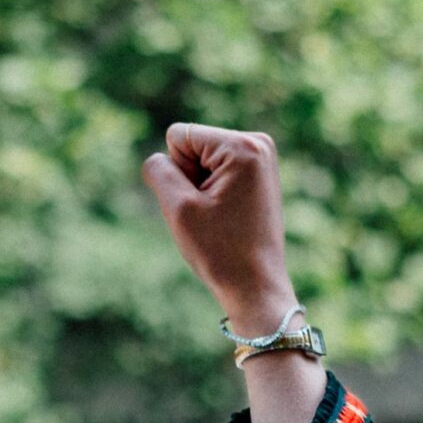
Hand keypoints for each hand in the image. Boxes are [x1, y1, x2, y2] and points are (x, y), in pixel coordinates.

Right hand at [141, 124, 297, 335]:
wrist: (255, 285)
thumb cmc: (219, 250)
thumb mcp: (178, 208)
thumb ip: (159, 170)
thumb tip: (161, 158)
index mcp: (242, 145)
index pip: (178, 137)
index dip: (177, 173)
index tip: (201, 203)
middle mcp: (258, 143)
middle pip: (192, 146)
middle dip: (190, 179)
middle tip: (211, 214)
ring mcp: (263, 158)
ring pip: (202, 161)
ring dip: (200, 189)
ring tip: (220, 217)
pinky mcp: (260, 174)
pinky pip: (217, 172)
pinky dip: (214, 193)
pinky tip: (228, 217)